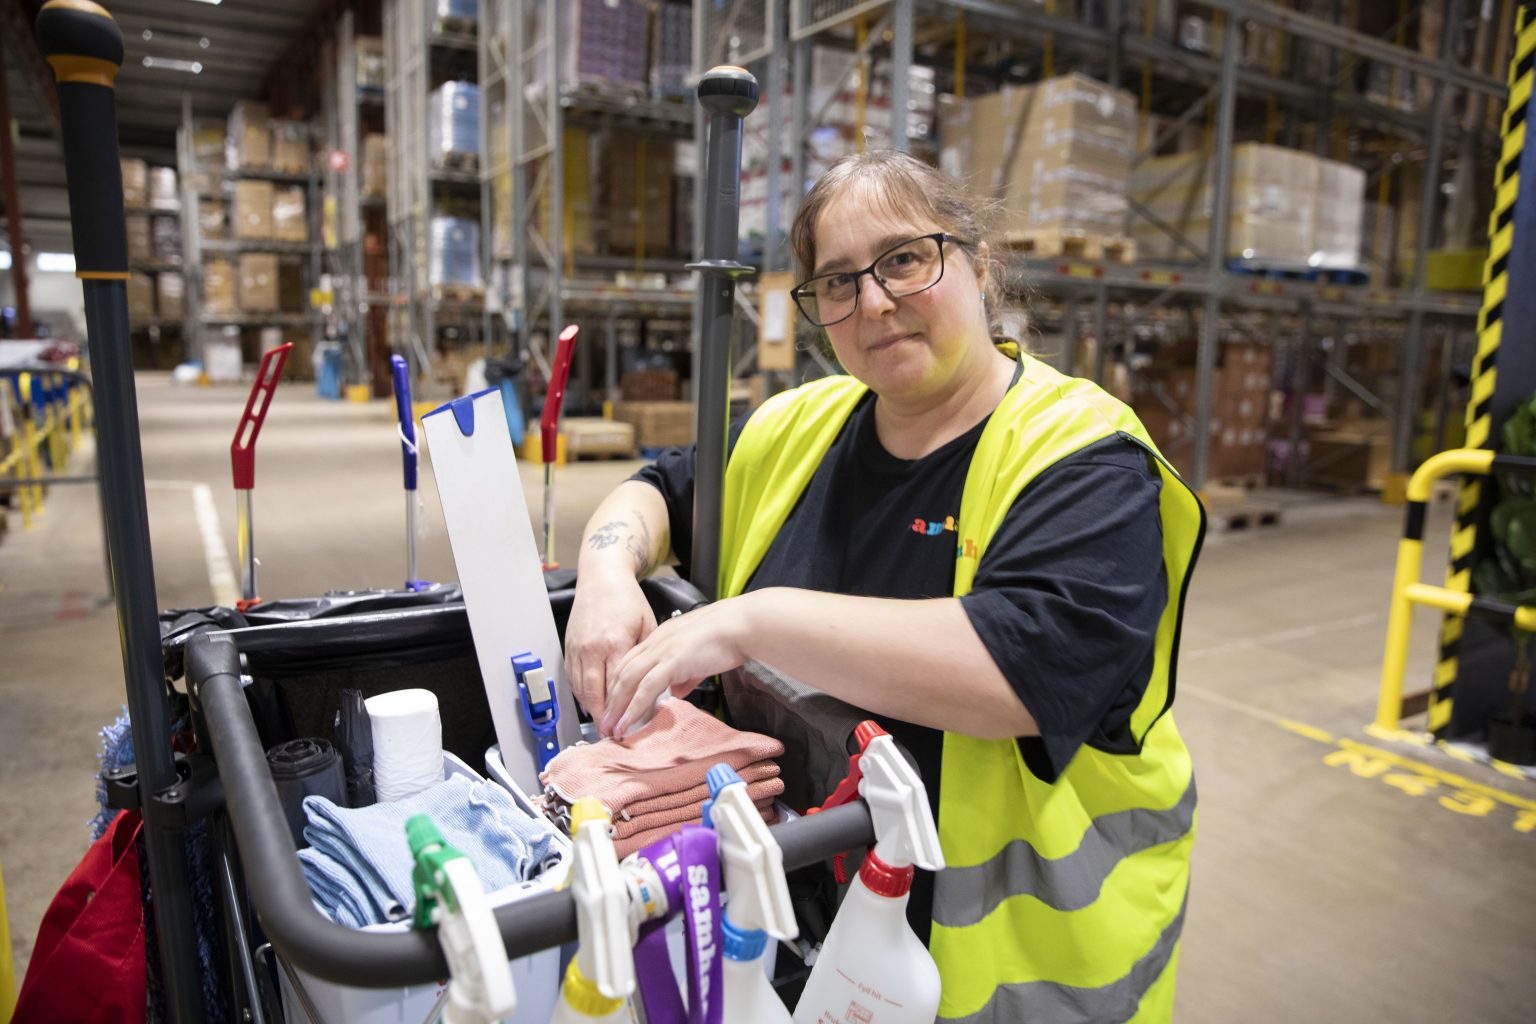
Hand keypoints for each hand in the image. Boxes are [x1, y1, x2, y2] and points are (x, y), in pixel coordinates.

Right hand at [564, 571, 657, 723]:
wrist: (601, 578)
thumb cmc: (627, 600)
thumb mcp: (647, 626)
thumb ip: (648, 657)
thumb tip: (654, 685)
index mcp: (615, 643)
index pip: (619, 686)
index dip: (624, 709)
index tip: (630, 725)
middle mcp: (592, 648)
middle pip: (595, 694)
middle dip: (603, 718)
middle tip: (611, 735)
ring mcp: (577, 649)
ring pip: (580, 689)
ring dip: (591, 709)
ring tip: (602, 725)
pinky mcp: (569, 647)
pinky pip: (572, 678)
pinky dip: (580, 694)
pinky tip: (591, 703)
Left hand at [600, 597, 752, 736]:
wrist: (741, 625)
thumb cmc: (728, 636)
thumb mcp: (699, 657)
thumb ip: (685, 674)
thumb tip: (678, 691)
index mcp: (661, 637)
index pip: (630, 661)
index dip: (619, 684)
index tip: (614, 703)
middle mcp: (656, 642)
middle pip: (622, 672)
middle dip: (610, 699)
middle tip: (604, 721)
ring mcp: (662, 651)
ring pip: (628, 681)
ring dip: (617, 707)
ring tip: (610, 727)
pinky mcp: (672, 661)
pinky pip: (646, 688)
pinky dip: (634, 707)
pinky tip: (627, 722)